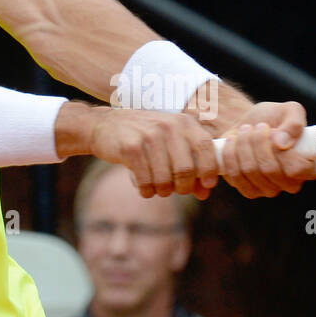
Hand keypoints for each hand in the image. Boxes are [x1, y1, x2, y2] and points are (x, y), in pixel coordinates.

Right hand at [86, 107, 221, 199]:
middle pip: (186, 169)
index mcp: (183, 122)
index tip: (208, 184)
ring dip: (163, 191)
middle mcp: (168, 126)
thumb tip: (205, 193)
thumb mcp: (171, 145)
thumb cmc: (145, 138)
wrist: (105, 125)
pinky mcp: (131, 148)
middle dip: (184, 187)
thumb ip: (191, 166)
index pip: (206, 146)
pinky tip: (145, 188)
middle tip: (177, 190)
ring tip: (158, 188)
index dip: (210, 169)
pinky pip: (146, 181)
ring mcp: (149, 136)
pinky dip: (147, 191)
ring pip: (165, 179)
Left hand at [217, 101, 315, 198]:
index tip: (274, 132)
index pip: (298, 169)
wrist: (250, 126)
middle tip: (258, 126)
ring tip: (246, 130)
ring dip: (244, 144)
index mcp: (308, 168)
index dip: (283, 150)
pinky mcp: (248, 190)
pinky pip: (234, 175)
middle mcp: (290, 184)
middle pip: (270, 169)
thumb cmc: (276, 118)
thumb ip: (295, 123)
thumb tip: (282, 143)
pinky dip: (231, 154)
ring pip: (251, 171)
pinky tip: (234, 141)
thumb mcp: (290, 110)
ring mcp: (269, 190)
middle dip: (259, 142)